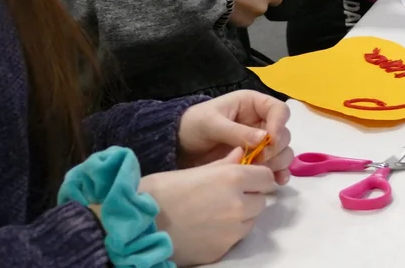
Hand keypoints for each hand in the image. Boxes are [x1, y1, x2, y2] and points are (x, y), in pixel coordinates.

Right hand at [138, 152, 276, 266]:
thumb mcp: (194, 170)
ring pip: (250, 222)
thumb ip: (223, 164)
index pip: (266, 177)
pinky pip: (234, 239)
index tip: (248, 179)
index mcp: (232, 179)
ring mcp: (232, 231)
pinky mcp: (222, 250)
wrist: (139, 225)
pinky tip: (205, 228)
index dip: (257, 177)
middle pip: (261, 201)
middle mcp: (238, 205)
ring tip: (214, 213)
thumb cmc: (161, 191)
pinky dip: (226, 234)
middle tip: (226, 196)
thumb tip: (241, 154)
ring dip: (240, 217)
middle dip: (249, 198)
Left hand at [177, 90, 293, 182]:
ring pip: (283, 151)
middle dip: (276, 148)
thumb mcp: (211, 123)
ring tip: (262, 172)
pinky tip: (276, 181)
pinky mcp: (256, 161)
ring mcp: (260, 143)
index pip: (279, 110)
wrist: (178, 146)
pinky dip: (278, 174)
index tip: (270, 141)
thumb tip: (265, 139)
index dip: (279, 124)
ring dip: (278, 162)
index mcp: (252, 105)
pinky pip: (275, 167)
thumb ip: (236, 131)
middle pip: (284, 133)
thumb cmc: (193, 125)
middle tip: (259, 159)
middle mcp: (261, 122)